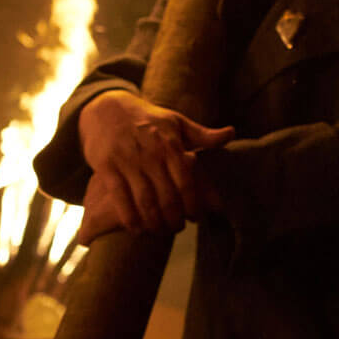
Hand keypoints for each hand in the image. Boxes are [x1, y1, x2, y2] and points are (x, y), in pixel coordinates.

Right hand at [77, 89, 234, 238]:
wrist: (106, 108)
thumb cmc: (147, 119)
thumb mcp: (176, 122)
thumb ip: (203, 135)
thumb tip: (231, 133)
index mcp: (170, 144)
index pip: (186, 182)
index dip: (193, 205)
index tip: (196, 218)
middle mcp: (150, 153)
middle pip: (167, 197)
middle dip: (174, 219)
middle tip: (177, 229)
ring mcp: (126, 160)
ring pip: (144, 201)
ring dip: (154, 223)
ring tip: (159, 231)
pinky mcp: (106, 167)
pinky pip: (120, 198)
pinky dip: (129, 218)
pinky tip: (136, 229)